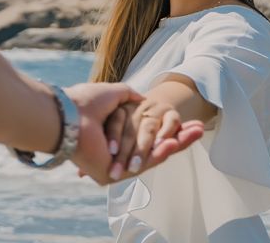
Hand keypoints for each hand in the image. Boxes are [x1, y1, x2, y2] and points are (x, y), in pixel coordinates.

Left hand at [64, 83, 202, 185]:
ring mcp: (115, 164)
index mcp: (115, 136)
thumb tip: (142, 98)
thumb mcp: (114, 94)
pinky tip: (176, 142)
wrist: (68, 115)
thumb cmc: (85, 102)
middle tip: (201, 128)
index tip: (189, 120)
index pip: (148, 134)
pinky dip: (161, 153)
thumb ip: (130, 97)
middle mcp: (116, 152)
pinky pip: (142, 165)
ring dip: (177, 144)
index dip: (170, 127)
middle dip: (180, 136)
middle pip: (155, 147)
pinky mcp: (112, 174)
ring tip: (198, 132)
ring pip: (153, 157)